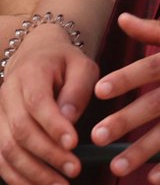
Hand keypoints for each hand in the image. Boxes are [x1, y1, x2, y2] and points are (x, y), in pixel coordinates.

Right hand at [0, 24, 96, 183]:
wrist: (34, 57)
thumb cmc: (64, 64)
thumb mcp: (81, 65)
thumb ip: (78, 89)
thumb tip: (69, 118)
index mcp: (30, 74)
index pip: (37, 103)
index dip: (53, 126)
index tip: (74, 143)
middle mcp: (6, 96)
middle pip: (21, 131)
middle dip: (48, 154)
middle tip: (74, 169)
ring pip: (6, 150)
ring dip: (32, 173)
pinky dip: (17, 178)